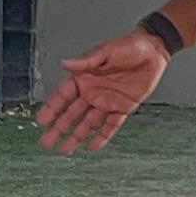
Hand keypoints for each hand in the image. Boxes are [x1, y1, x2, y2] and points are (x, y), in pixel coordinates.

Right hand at [35, 27, 170, 153]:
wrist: (154, 51)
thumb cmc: (129, 46)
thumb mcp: (106, 51)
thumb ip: (86, 61)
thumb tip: (65, 63)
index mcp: (83, 77)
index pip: (62, 96)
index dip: (51, 108)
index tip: (41, 120)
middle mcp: (92, 92)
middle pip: (71, 114)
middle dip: (58, 129)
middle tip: (46, 142)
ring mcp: (106, 102)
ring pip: (87, 123)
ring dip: (75, 136)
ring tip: (64, 150)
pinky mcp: (122, 108)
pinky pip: (111, 125)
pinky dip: (102, 136)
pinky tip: (93, 146)